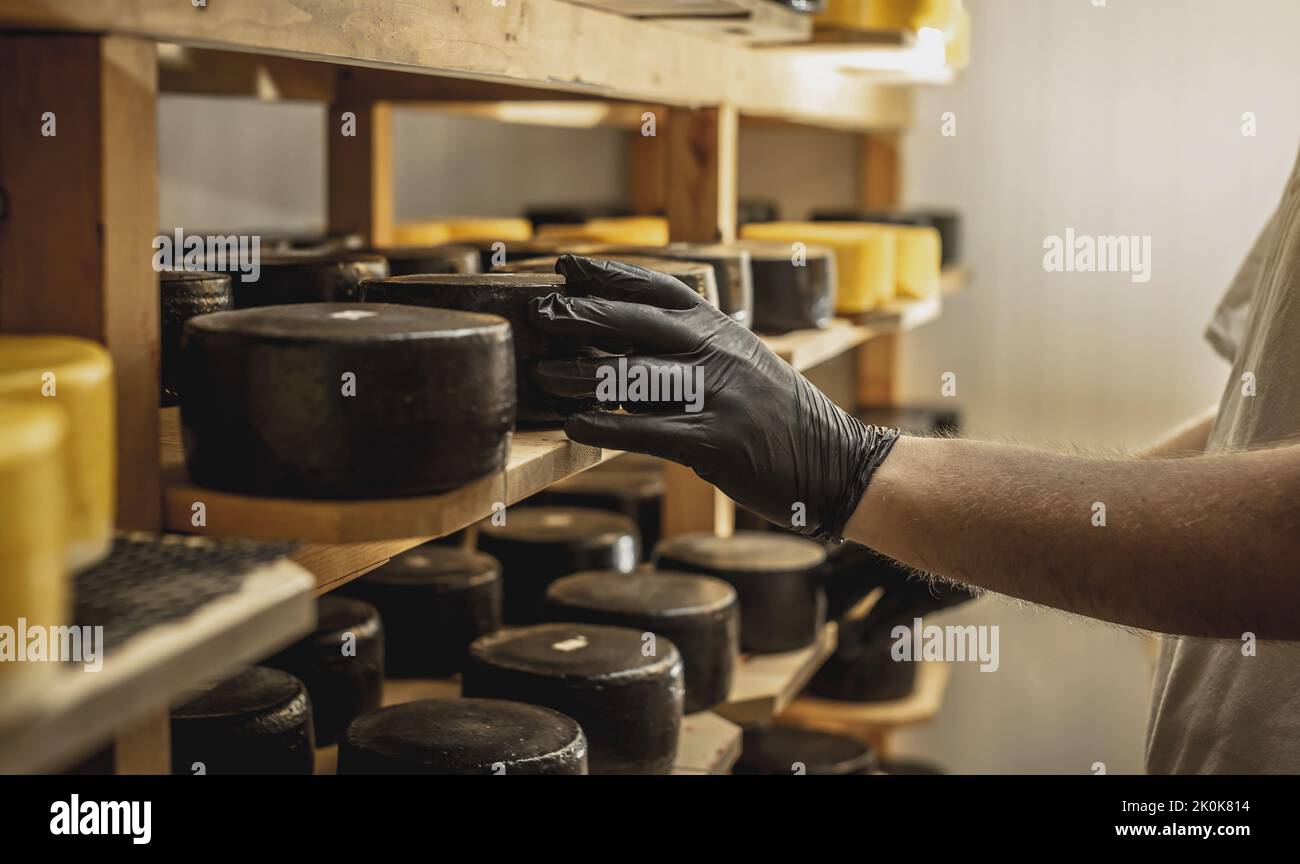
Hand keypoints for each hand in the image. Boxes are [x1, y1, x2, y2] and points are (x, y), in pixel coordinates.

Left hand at [528, 254, 898, 540]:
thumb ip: (692, 350)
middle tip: (540, 312)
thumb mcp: (743, 364)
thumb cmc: (778, 416)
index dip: (611, 276)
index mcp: (723, 329)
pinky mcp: (716, 442)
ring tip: (542, 375)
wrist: (836, 463)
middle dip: (585, 315)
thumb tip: (622, 348)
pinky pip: (648, 432)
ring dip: (583, 374)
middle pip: (640, 323)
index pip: (661, 289)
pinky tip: (575, 426)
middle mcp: (719, 353)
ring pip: (636, 377)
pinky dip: (606, 428)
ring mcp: (719, 396)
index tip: (569, 267)